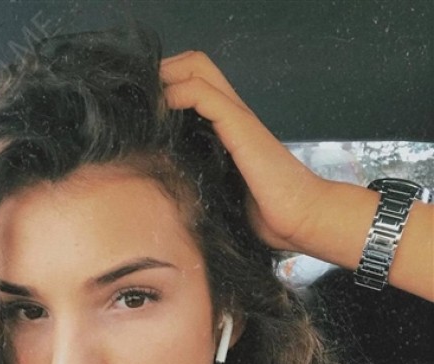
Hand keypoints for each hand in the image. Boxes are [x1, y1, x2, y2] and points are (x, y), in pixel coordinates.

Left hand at [160, 50, 328, 251]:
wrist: (302, 218)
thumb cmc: (267, 215)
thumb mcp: (222, 194)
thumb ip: (201, 180)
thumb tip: (164, 195)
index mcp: (229, 128)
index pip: (193, 83)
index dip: (166, 87)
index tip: (141, 111)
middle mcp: (233, 115)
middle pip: (194, 64)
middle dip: (163, 72)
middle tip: (140, 100)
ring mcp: (237, 117)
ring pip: (196, 69)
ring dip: (166, 77)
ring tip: (144, 103)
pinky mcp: (240, 126)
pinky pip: (201, 94)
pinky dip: (176, 95)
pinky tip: (160, 113)